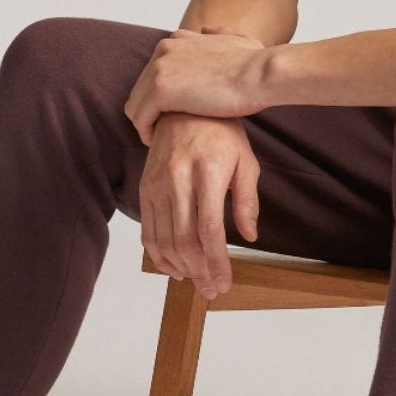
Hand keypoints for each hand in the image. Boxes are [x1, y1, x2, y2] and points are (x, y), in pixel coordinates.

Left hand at [124, 27, 269, 145]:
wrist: (261, 74)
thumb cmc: (256, 63)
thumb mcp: (237, 38)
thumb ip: (219, 34)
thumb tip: (207, 31)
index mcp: (178, 39)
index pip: (154, 70)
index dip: (159, 94)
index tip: (171, 111)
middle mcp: (164, 49)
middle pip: (140, 87)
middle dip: (149, 110)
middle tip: (162, 130)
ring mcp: (160, 68)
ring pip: (135, 104)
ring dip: (145, 123)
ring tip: (158, 139)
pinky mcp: (160, 90)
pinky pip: (139, 118)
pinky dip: (145, 132)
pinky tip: (157, 142)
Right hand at [139, 112, 259, 298]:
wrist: (184, 107)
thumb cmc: (221, 133)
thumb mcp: (245, 161)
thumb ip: (247, 200)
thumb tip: (250, 236)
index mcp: (207, 172)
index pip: (209, 229)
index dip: (216, 262)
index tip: (223, 282)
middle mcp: (178, 178)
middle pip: (185, 240)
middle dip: (199, 272)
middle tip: (211, 289)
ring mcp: (157, 183)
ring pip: (164, 239)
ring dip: (180, 267)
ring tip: (196, 281)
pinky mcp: (145, 187)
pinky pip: (148, 229)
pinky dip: (158, 254)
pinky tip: (174, 266)